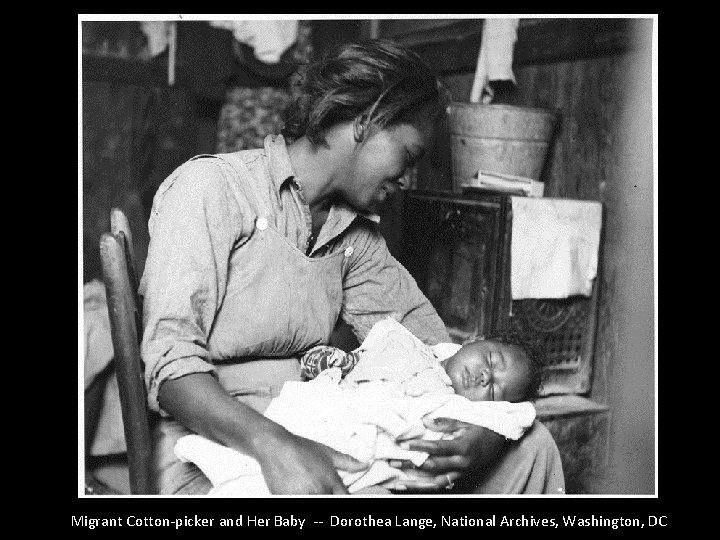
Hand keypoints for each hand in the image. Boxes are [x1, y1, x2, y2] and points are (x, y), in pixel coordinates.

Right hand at [255, 428, 367, 493]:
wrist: (275, 447)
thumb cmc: (301, 448)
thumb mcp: (327, 453)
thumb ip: (348, 462)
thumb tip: (364, 465)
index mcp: (331, 482)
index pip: (345, 499)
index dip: (344, 498)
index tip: (339, 495)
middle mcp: (319, 492)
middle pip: (330, 503)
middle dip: (327, 496)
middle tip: (318, 488)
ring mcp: (303, 498)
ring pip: (314, 504)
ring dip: (313, 497)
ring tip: (306, 487)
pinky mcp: (287, 501)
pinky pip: (298, 505)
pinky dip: (300, 497)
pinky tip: (297, 489)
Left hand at [389, 417, 505, 491]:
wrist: (499, 442)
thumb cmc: (480, 429)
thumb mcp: (464, 422)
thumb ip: (444, 423)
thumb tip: (424, 421)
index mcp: (462, 447)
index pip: (436, 448)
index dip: (419, 447)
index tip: (403, 445)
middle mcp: (461, 464)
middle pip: (432, 467)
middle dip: (411, 465)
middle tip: (393, 462)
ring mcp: (460, 474)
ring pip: (435, 483)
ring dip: (415, 484)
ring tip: (397, 484)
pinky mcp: (460, 479)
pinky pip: (441, 486)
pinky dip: (426, 488)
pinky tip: (411, 487)